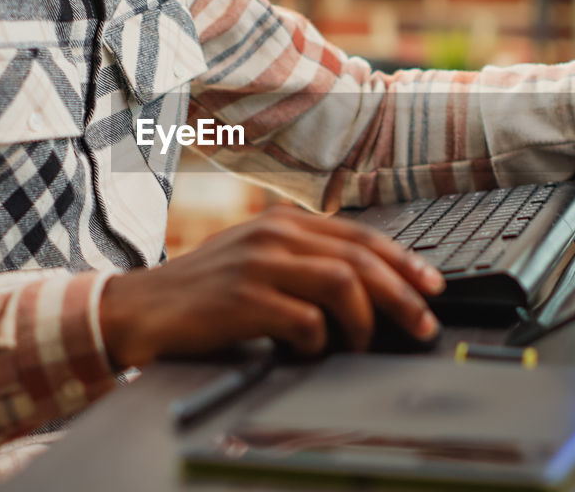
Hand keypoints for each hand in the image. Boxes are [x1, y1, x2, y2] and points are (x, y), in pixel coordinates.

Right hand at [97, 207, 444, 367]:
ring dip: (364, 320)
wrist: (143, 308)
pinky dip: (318, 342)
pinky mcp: (244, 300)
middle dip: (402, 294)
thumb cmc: (205, 289)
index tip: (431, 285)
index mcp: (283, 222)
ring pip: (341, 283)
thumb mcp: (256, 256)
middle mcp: (274, 235)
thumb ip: (302, 258)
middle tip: (424, 324)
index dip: (403, 261)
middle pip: (359, 258)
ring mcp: (259, 265)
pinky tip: (309, 351)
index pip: (360, 235)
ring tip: (361, 344)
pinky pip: (304, 320)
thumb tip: (367, 284)